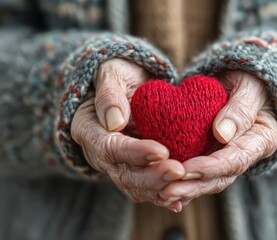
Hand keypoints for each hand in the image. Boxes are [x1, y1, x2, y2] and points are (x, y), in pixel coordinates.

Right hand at [71, 59, 184, 211]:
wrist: (127, 84)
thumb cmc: (118, 74)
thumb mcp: (111, 73)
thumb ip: (109, 94)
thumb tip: (115, 123)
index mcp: (89, 129)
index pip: (108, 147)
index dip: (134, 152)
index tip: (161, 150)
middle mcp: (100, 153)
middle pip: (122, 174)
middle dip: (152, 176)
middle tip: (179, 171)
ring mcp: (116, 164)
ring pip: (135, 186)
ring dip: (160, 189)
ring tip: (185, 186)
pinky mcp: (133, 169)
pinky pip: (146, 188)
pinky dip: (162, 195)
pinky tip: (180, 200)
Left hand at [158, 71, 276, 205]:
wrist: (243, 81)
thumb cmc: (250, 80)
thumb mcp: (250, 87)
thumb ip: (240, 110)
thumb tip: (222, 134)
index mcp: (261, 140)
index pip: (236, 160)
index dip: (211, 167)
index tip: (186, 169)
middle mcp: (244, 154)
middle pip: (220, 178)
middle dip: (193, 186)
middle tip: (167, 191)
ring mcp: (227, 156)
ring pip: (207, 180)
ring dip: (184, 188)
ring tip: (160, 193)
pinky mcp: (211, 154)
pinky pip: (196, 170)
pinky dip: (180, 179)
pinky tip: (160, 186)